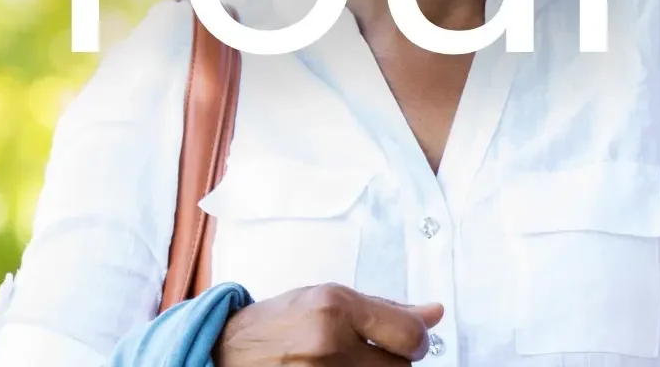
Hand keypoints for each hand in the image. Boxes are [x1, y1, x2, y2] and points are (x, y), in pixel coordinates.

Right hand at [213, 283, 444, 365]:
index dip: (415, 339)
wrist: (226, 354)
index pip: (410, 334)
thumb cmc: (275, 325)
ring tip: (347, 363)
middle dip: (392, 360)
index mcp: (335, 307)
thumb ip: (384, 307)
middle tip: (367, 352)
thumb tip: (433, 313)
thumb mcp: (326, 299)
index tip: (407, 339)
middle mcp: (330, 344)